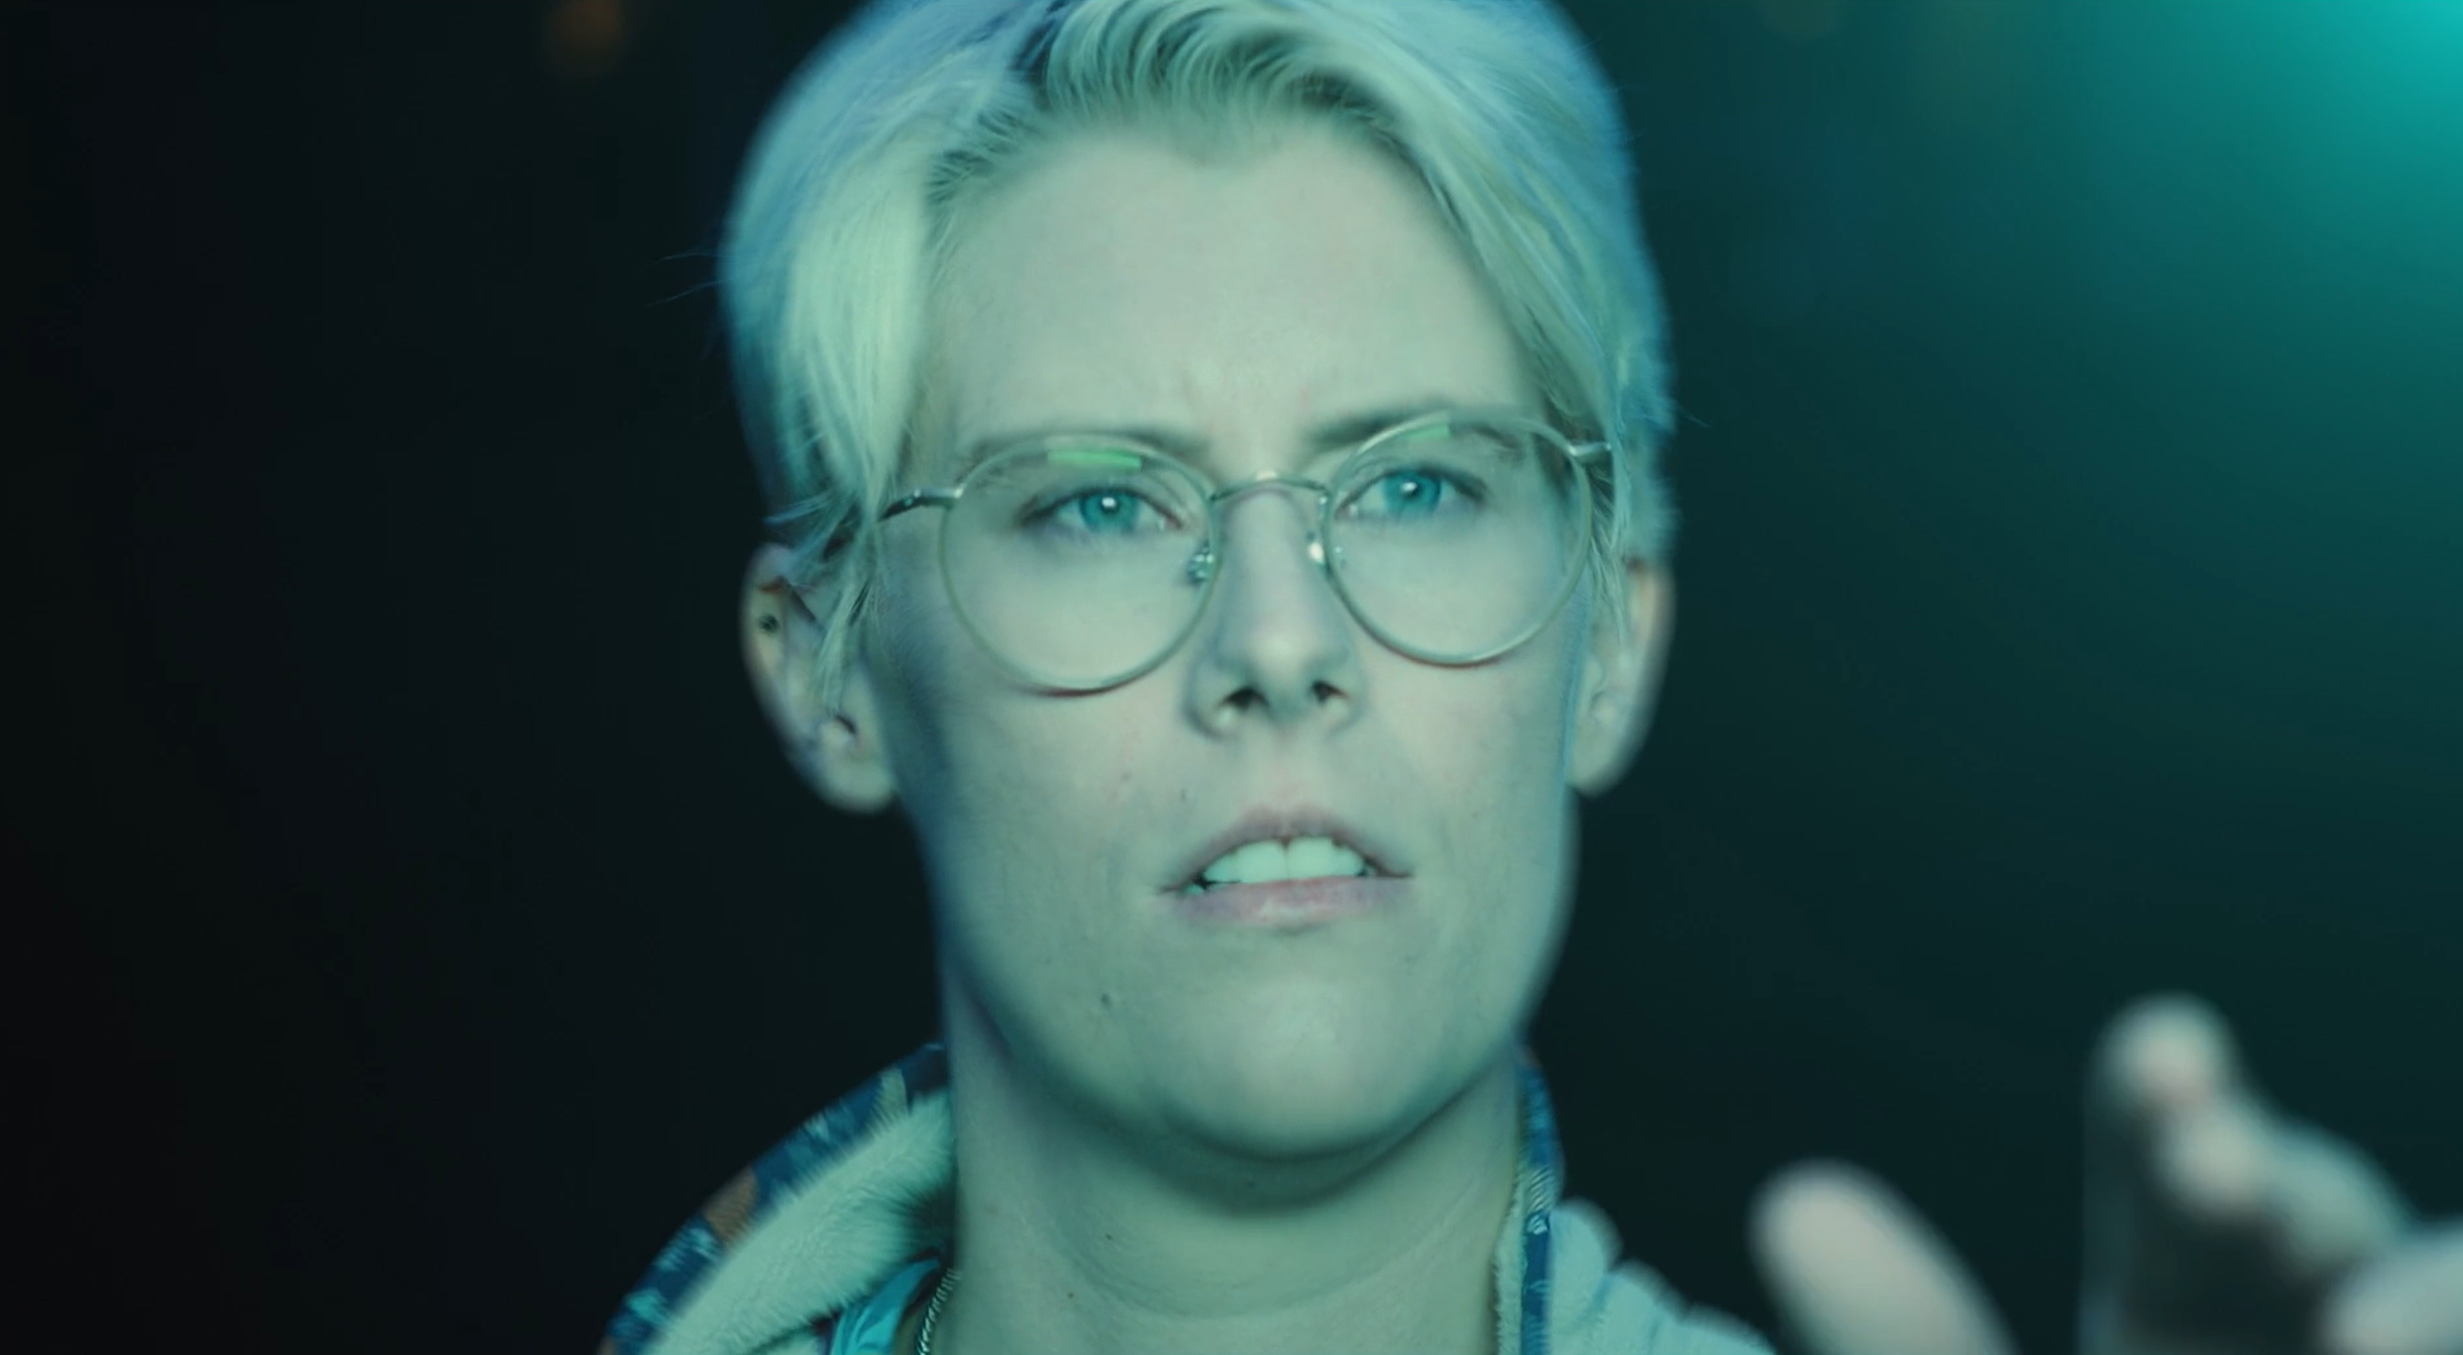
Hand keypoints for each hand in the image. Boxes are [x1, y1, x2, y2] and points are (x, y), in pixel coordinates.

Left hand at [1747, 994, 2462, 1354]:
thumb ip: (1902, 1349)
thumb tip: (1801, 1203)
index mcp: (2165, 1326)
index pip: (2168, 1185)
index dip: (2170, 1110)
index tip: (2177, 1049)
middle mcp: (2288, 1332)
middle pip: (2305, 1211)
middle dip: (2271, 1173)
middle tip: (2222, 1163)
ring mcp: (2381, 1351)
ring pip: (2429, 1276)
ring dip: (2424, 1282)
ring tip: (2363, 1338)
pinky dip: (2456, 1302)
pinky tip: (2391, 1336)